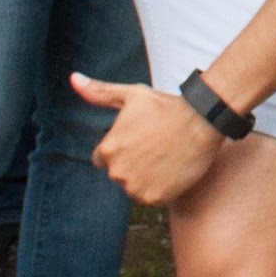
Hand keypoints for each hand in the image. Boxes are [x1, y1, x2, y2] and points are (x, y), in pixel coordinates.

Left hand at [76, 73, 222, 207]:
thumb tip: (73, 78)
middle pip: (118, 173)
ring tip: (164, 157)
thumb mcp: (131, 95)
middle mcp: (118, 172)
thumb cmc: (166, 106)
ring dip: (145, 177)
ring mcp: (137, 187)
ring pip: (134, 186)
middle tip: (154, 146)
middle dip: (132, 163)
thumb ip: (99, 92)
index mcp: (108, 150)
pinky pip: (151, 197)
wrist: (202, 121)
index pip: (102, 159)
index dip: (120, 148)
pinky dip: (160, 188)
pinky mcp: (155, 198)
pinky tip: (171, 169)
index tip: (138, 139)